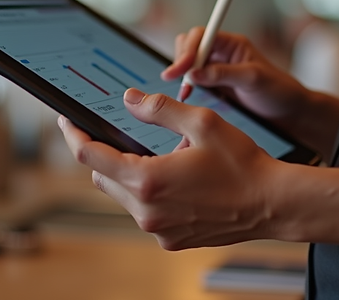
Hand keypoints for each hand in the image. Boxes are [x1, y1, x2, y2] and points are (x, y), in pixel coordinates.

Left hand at [58, 87, 282, 249]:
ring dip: (130, 174)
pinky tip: (177, 180)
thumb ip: (160, 109)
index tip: (67, 120)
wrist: (271, 204)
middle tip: (123, 133)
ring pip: (123, 196)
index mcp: (148, 180)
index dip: (73, 134)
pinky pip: (145, 213)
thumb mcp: (201, 122)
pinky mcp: (171, 240)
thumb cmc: (242, 164)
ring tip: (165, 157)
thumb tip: (129, 100)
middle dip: (106, 153)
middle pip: (103, 177)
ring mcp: (158, 230)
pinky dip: (150, 194)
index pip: (91, 155)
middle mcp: (147, 211)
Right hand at [162, 28, 338, 155]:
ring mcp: (217, 67)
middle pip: (190, 45)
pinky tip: (187, 95)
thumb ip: (223, 74)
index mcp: (233, 43)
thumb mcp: (253, 79)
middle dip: (180, 59)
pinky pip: (193, 78)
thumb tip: (192, 74)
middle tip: (174, 79)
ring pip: (189, 62)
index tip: (180, 68)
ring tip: (184, 91)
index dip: (187, 49)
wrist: (289, 111)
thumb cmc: (278, 90)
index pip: (201, 36)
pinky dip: (186, 85)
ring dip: (182, 73)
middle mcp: (223, 52)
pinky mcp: (215, 83)